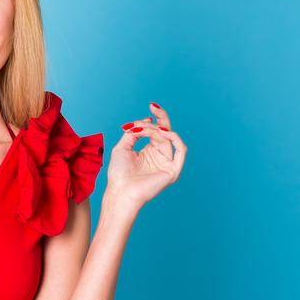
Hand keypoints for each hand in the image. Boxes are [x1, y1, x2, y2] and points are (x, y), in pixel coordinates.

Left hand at [104, 101, 186, 215]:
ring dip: (156, 130)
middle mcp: (160, 156)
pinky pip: (181, 150)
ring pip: (167, 138)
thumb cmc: (119, 174)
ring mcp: (167, 163)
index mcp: (149, 152)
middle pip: (165, 131)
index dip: (154, 119)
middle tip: (154, 107)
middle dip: (161, 117)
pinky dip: (174, 138)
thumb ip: (133, 132)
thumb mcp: (122, 147)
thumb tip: (147, 121)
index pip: (156, 131)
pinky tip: (163, 133)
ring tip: (144, 130)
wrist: (120, 191)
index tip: (149, 108)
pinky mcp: (172, 171)